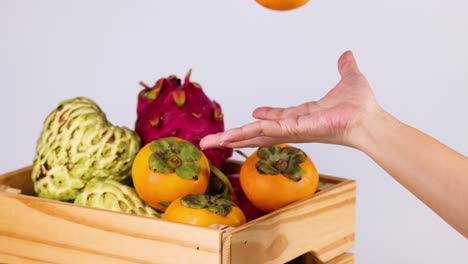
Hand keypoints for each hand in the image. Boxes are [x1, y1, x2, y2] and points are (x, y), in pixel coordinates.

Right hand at [200, 50, 380, 149]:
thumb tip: (347, 54)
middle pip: (257, 133)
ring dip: (232, 138)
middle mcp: (292, 127)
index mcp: (302, 116)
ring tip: (209, 142)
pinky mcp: (293, 130)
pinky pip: (267, 131)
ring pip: (255, 134)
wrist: (369, 119)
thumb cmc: (361, 106)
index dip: (264, 116)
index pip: (276, 119)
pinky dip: (249, 133)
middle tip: (211, 141)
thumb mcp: (349, 79)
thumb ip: (344, 67)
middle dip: (234, 137)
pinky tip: (232, 136)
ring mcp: (290, 131)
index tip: (253, 114)